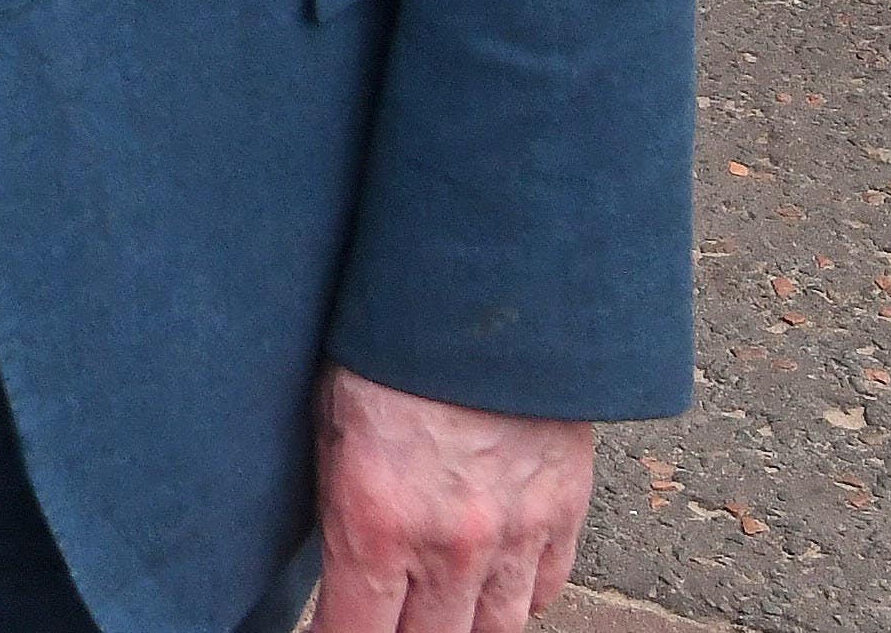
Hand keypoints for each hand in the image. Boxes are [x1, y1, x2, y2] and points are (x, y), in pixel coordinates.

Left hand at [307, 366, 588, 632]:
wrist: (484, 291)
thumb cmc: (388, 344)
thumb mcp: (329, 424)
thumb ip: (338, 506)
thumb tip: (338, 564)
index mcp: (376, 523)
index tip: (335, 629)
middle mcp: (448, 547)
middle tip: (385, 613)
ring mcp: (513, 536)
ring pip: (494, 630)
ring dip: (463, 624)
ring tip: (439, 606)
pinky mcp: (561, 514)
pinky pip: (543, 590)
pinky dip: (517, 594)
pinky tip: (491, 579)